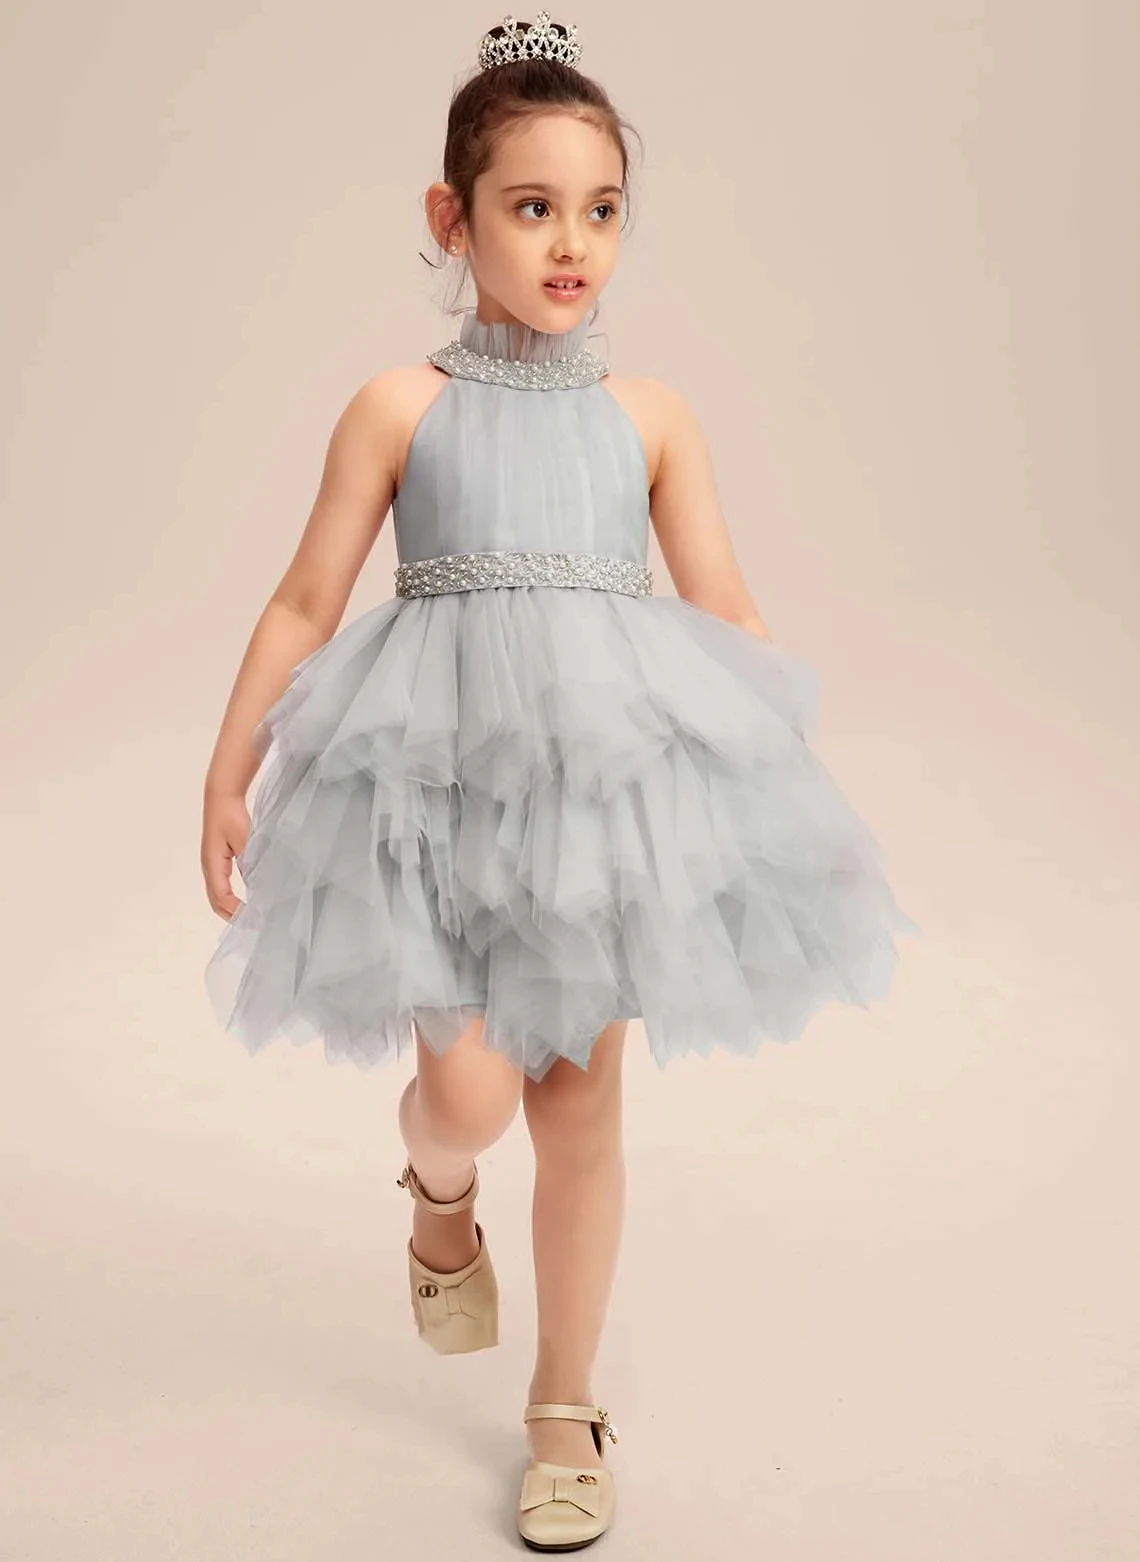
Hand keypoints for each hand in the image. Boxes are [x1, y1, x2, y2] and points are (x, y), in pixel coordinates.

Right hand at [201, 790, 250, 919]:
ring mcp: (210, 865)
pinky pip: (220, 886)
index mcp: (212, 864)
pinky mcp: (216, 861)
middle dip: (231, 916)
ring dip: (229, 909)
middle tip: (251, 925)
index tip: (253, 919)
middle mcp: (208, 867)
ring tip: (248, 918)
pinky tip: (243, 901)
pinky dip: (229, 898)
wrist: (221, 797)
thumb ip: (249, 863)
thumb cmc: (231, 816)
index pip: (222, 896)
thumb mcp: (244, 840)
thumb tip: (257, 886)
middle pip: (215, 901)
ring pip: (216, 895)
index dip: (235, 911)